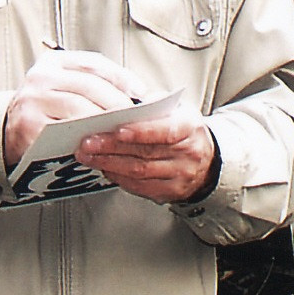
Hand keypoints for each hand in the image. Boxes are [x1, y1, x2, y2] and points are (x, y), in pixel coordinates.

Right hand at [3, 51, 146, 170]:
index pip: (94, 63)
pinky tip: (100, 141)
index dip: (122, 77)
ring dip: (106, 120)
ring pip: (80, 107)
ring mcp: (33, 99)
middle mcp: (41, 76)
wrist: (8, 134)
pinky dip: (87, 136)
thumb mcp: (66, 89)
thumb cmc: (47, 112)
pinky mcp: (29, 125)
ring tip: (123, 129)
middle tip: (138, 117)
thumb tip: (141, 96)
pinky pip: (65, 130)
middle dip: (119, 102)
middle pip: (90, 85)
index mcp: (54, 62)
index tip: (142, 93)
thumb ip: (97, 87)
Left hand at [76, 100, 215, 204]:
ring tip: (88, 155)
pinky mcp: (168, 193)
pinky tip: (103, 167)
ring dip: (108, 163)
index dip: (141, 132)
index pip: (165, 131)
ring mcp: (179, 176)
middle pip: (146, 153)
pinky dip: (117, 176)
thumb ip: (155, 103)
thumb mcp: (178, 109)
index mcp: (190, 128)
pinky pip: (138, 186)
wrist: (206, 162)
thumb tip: (129, 101)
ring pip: (139, 172)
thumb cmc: (184, 131)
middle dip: (112, 147)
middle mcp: (187, 154)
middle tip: (88, 142)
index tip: (117, 130)